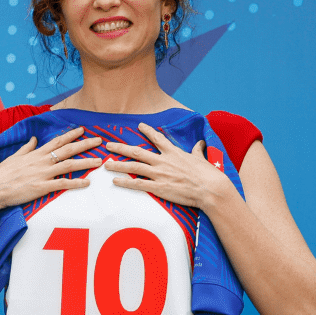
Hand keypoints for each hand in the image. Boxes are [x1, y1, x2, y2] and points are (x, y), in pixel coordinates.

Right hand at [0, 126, 104, 209]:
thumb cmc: (1, 174)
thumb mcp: (14, 157)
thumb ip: (26, 148)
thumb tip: (33, 139)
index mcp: (36, 154)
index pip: (57, 141)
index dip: (71, 134)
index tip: (83, 130)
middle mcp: (42, 161)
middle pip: (68, 150)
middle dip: (85, 144)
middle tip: (100, 141)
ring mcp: (42, 174)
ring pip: (69, 165)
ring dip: (85, 162)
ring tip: (99, 161)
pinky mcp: (41, 187)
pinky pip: (62, 184)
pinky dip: (75, 182)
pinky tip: (87, 182)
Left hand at [102, 122, 231, 209]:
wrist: (210, 188)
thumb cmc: (208, 175)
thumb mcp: (202, 159)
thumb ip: (197, 150)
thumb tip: (201, 143)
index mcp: (173, 152)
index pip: (158, 138)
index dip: (148, 131)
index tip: (139, 126)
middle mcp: (163, 161)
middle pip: (137, 151)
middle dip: (121, 148)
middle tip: (108, 145)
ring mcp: (159, 174)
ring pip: (133, 166)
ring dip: (118, 165)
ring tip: (106, 164)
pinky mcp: (159, 187)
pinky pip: (137, 184)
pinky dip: (125, 182)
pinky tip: (115, 181)